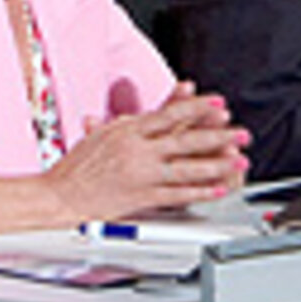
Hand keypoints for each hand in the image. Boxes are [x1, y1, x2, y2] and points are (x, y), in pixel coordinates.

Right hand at [47, 81, 250, 220]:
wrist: (58, 195)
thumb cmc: (79, 165)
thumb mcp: (104, 133)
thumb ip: (136, 120)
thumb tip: (165, 107)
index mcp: (128, 130)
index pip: (169, 114)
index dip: (197, 108)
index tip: (219, 104)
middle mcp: (137, 150)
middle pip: (185, 140)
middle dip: (218, 136)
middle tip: (242, 133)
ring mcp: (140, 174)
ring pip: (186, 168)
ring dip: (217, 164)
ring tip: (239, 160)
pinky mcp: (140, 197)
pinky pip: (176, 194)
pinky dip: (199, 191)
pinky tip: (218, 189)